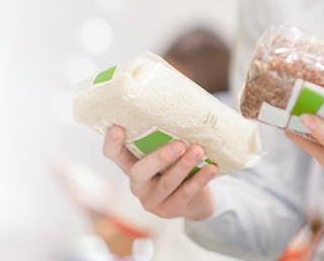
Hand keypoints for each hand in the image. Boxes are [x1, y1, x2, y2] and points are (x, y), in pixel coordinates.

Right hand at [101, 125, 218, 220]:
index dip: (112, 143)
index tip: (118, 127)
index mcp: (130, 166)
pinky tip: (211, 168)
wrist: (194, 200)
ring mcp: (151, 200)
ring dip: (184, 165)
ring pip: (167, 182)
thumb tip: (179, 113)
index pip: (113, 155)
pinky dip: (199, 180)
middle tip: (179, 144)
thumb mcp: (165, 156)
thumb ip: (162, 141)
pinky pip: (185, 194)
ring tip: (199, 150)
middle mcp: (137, 184)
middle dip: (159, 157)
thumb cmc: (175, 167)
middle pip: (140, 172)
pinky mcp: (169, 210)